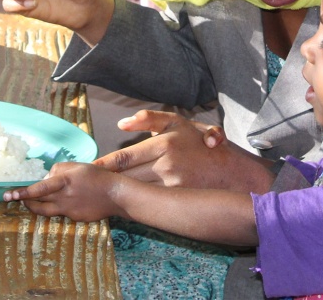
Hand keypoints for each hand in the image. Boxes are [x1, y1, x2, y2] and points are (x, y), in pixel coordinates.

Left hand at [3, 162, 120, 220]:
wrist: (115, 194)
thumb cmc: (96, 176)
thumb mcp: (77, 166)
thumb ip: (59, 170)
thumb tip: (46, 179)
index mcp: (64, 182)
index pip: (40, 188)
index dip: (24, 192)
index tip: (11, 194)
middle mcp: (64, 198)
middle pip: (38, 202)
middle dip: (23, 200)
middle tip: (10, 198)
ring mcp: (68, 210)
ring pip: (45, 211)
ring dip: (34, 207)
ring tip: (26, 202)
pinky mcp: (74, 218)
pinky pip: (59, 213)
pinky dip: (54, 207)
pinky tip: (56, 202)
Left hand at [94, 110, 275, 192]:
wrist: (235, 171)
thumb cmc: (202, 142)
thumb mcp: (177, 121)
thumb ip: (149, 118)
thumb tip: (122, 123)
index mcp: (164, 143)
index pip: (125, 157)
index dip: (104, 164)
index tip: (88, 169)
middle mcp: (167, 165)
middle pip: (127, 176)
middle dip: (107, 180)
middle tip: (87, 183)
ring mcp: (173, 186)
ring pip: (136, 190)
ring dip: (118, 192)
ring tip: (100, 194)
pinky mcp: (178, 200)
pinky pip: (150, 201)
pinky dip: (136, 202)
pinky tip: (124, 204)